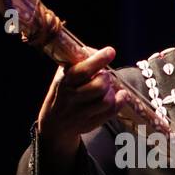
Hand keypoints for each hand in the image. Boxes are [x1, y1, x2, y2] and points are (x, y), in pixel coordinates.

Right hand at [37, 45, 129, 162]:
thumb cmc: (62, 94)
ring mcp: (81, 113)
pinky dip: (120, 102)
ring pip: (107, 100)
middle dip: (106, 78)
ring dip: (112, 92)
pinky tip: (121, 95)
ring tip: (108, 88)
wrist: (53, 123)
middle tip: (104, 76)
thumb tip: (95, 51)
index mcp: (64, 82)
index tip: (110, 51)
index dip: (98, 60)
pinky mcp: (91, 123)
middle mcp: (71, 98)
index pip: (82, 71)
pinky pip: (111, 112)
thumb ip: (76, 64)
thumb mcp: (62, 77)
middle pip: (99, 86)